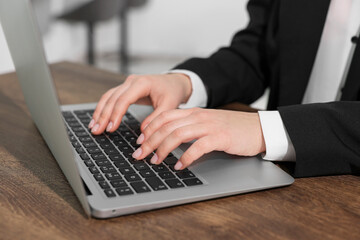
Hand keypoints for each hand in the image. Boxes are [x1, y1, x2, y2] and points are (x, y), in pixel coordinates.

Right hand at [89, 73, 191, 133]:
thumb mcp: (169, 106)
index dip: (115, 115)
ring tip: (93, 127)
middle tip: (97, 131)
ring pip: (108, 97)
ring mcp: (127, 83)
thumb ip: (156, 119)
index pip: (124, 99)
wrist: (175, 82)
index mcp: (142, 83)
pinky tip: (98, 119)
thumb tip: (142, 133)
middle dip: (103, 116)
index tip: (110, 128)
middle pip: (112, 98)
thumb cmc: (173, 92)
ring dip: (100, 112)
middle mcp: (132, 81)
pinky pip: (111, 97)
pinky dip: (104, 108)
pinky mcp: (125, 88)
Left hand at [132, 108, 265, 169]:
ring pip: (178, 134)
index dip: (148, 129)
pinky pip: (198, 147)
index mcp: (193, 112)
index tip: (139, 141)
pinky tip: (180, 166)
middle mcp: (199, 117)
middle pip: (166, 126)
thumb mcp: (207, 124)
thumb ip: (189, 128)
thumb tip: (169, 141)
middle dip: (149, 142)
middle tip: (139, 155)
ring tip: (156, 161)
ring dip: (163, 149)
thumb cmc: (232, 129)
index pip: (164, 116)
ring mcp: (209, 126)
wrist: (258, 128)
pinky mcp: (221, 137)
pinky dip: (186, 157)